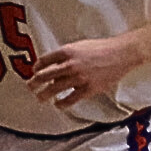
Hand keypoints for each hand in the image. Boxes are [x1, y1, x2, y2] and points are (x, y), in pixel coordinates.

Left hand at [27, 37, 141, 107]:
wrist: (120, 54)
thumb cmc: (99, 48)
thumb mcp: (78, 46)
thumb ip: (65, 56)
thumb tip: (54, 67)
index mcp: (66, 51)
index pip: (44, 60)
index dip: (36, 67)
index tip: (34, 72)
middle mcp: (70, 64)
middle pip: (45, 75)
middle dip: (35, 82)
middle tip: (30, 86)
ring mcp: (79, 77)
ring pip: (55, 88)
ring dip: (44, 94)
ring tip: (39, 98)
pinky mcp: (89, 88)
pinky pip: (71, 98)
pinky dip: (62, 103)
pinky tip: (58, 104)